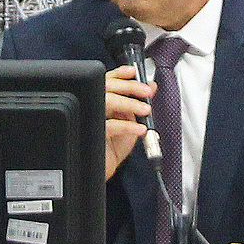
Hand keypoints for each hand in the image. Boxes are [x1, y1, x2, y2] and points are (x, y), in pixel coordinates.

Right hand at [101, 62, 152, 178]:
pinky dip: (127, 126)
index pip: (107, 81)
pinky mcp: (93, 135)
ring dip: (129, 103)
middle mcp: (94, 108)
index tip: (133, 72)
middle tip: (146, 91)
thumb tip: (151, 86)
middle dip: (129, 86)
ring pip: (106, 100)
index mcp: (101, 102)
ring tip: (145, 110)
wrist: (103, 170)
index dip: (119, 74)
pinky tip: (138, 129)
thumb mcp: (131, 122)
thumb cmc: (113, 148)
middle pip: (106, 86)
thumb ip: (139, 103)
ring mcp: (91, 120)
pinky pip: (110, 125)